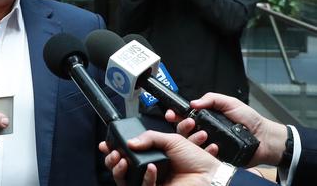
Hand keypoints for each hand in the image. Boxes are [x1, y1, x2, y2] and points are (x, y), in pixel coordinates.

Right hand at [100, 131, 220, 185]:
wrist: (211, 176)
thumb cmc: (197, 159)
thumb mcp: (171, 139)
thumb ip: (148, 137)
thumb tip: (129, 142)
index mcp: (152, 156)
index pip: (127, 153)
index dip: (114, 149)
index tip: (107, 143)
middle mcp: (150, 170)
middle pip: (121, 168)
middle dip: (112, 160)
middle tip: (113, 153)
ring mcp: (152, 182)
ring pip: (126, 180)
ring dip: (120, 169)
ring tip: (123, 159)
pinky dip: (145, 178)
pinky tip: (151, 168)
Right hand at [165, 92, 285, 166]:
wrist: (264, 139)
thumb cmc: (250, 120)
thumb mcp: (231, 103)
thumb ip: (212, 99)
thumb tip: (194, 102)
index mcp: (206, 117)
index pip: (185, 115)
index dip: (176, 114)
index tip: (172, 113)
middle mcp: (205, 130)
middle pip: (184, 129)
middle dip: (182, 125)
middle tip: (189, 123)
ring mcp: (209, 143)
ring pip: (191, 143)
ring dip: (193, 138)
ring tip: (203, 134)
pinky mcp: (215, 155)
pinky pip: (203, 154)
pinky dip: (204, 151)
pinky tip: (211, 146)